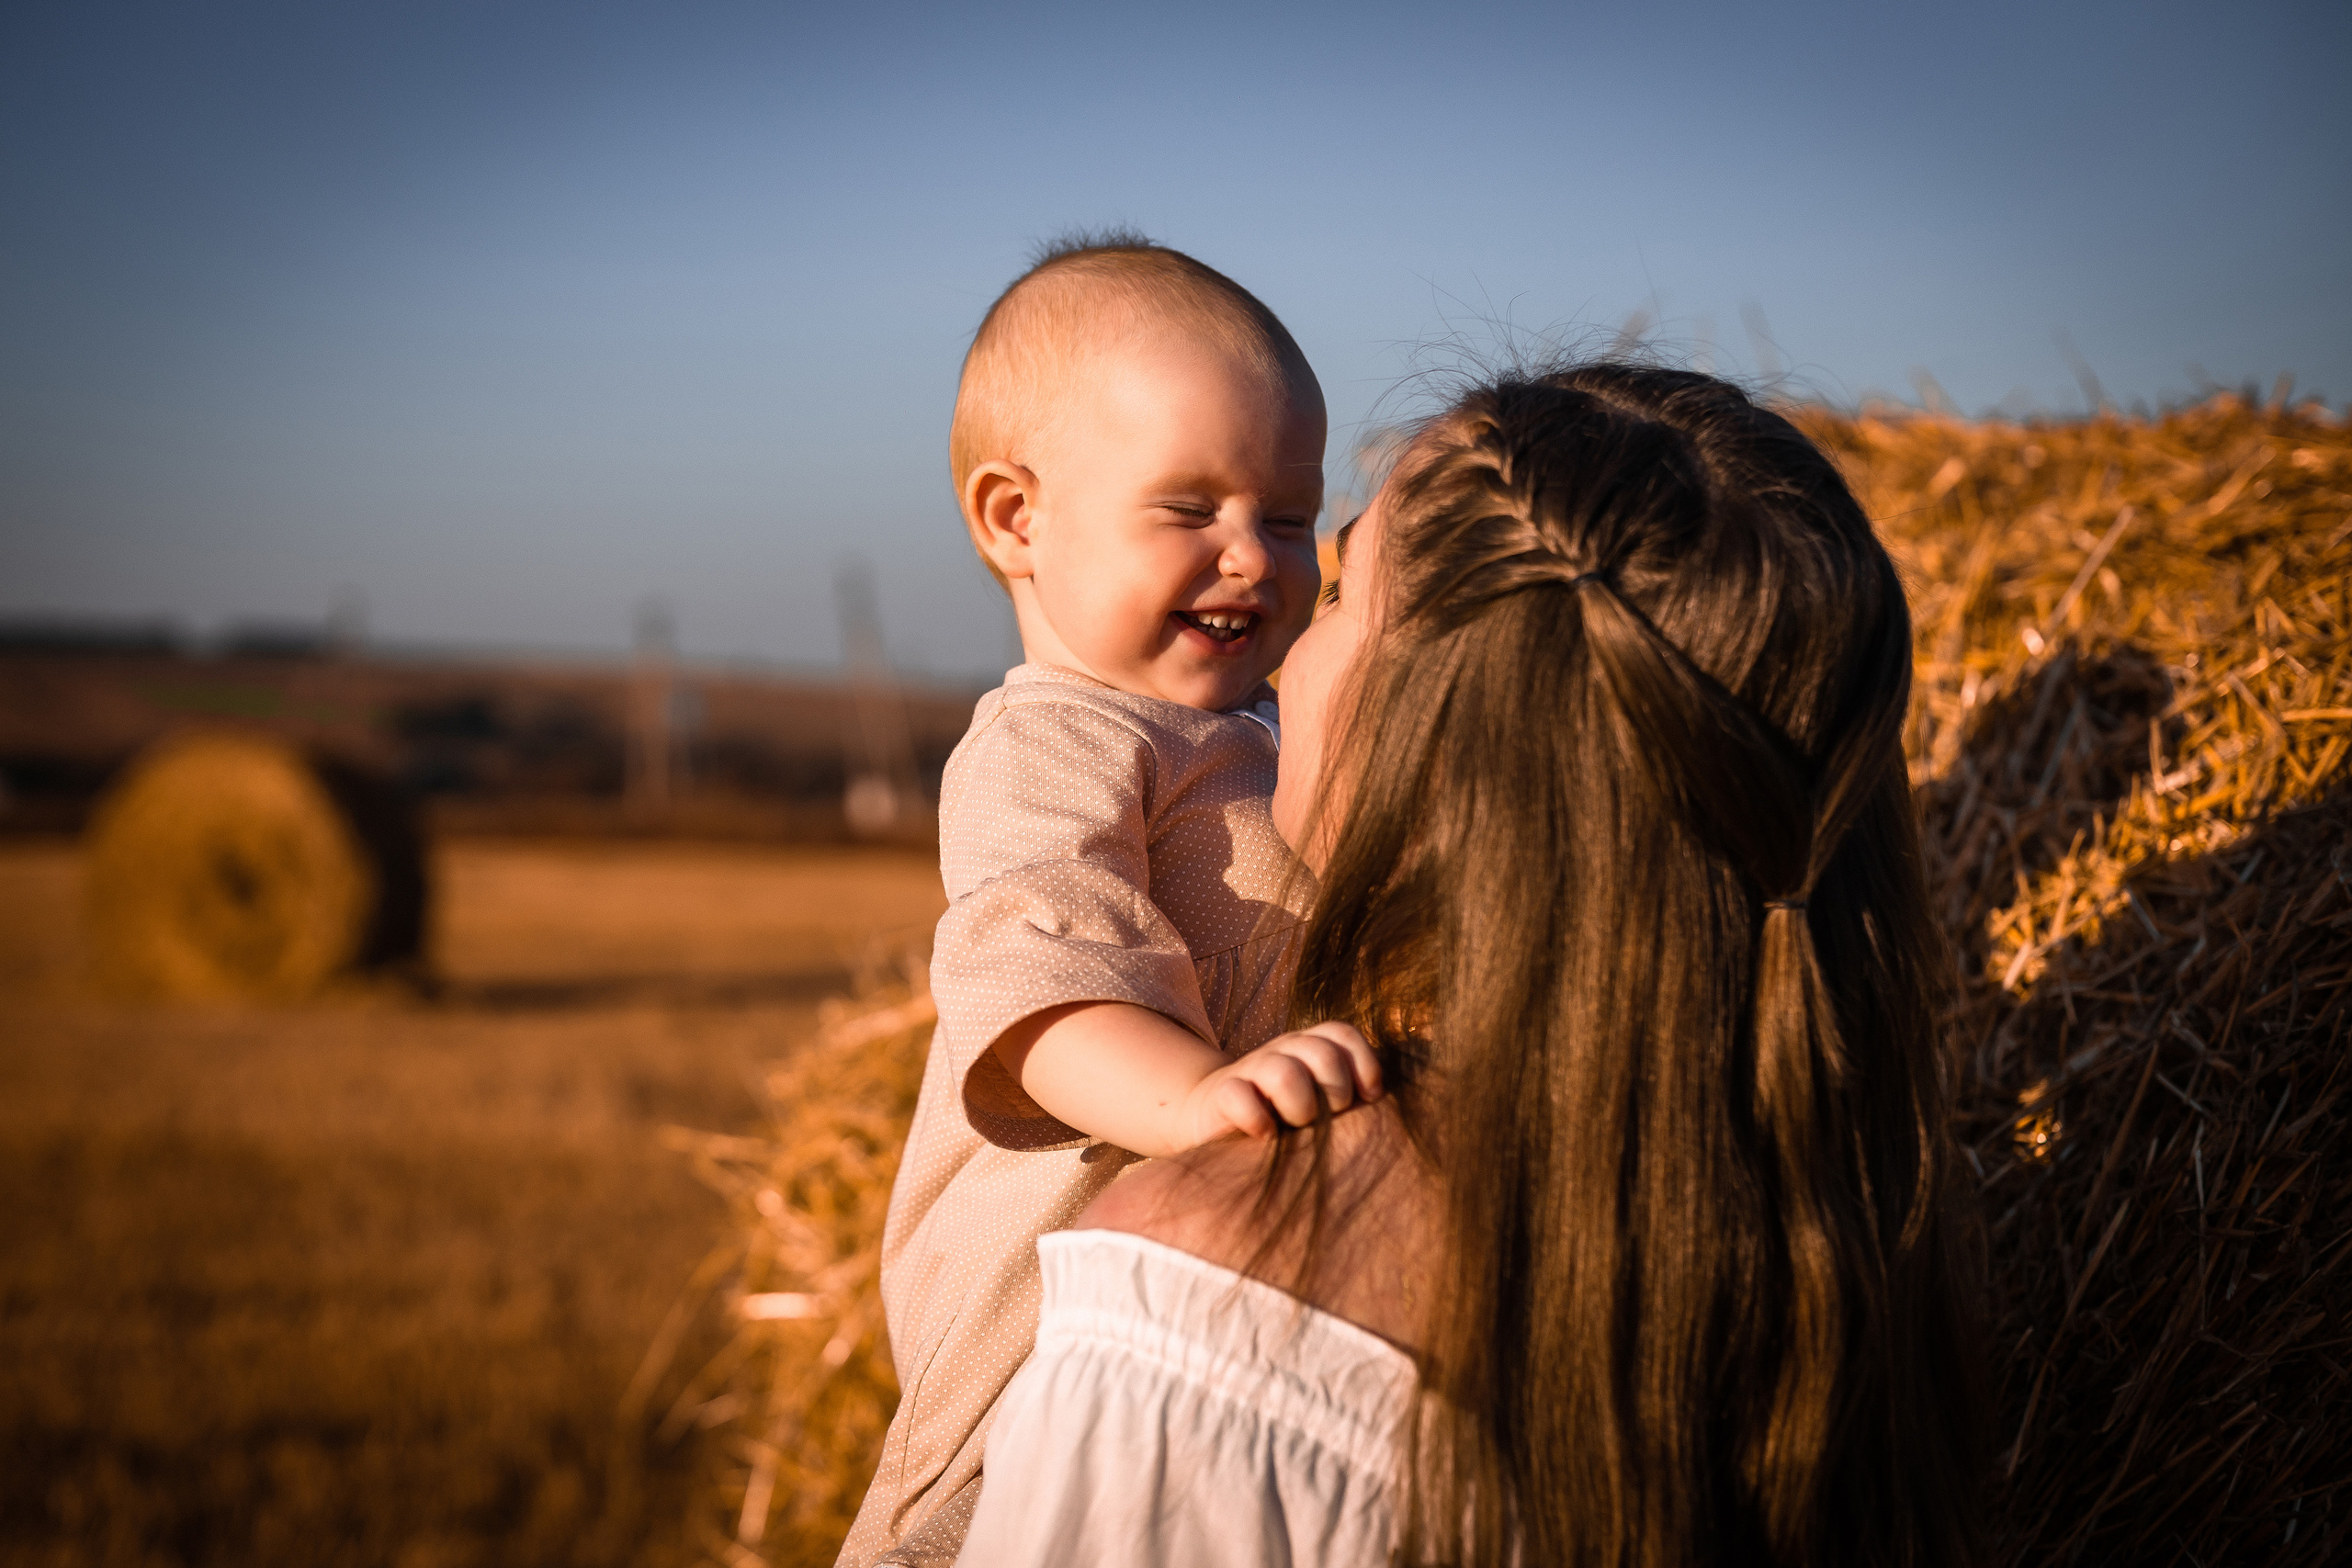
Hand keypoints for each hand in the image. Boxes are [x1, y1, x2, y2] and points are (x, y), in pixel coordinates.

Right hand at [1173, 1021, 1382, 1147]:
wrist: (1211, 1117)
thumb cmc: (1281, 1114)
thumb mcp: (1319, 1099)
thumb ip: (1350, 1094)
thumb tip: (1403, 1112)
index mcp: (1309, 1046)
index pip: (1342, 1033)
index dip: (1363, 1063)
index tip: (1368, 1098)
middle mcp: (1282, 1050)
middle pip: (1321, 1052)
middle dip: (1334, 1091)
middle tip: (1327, 1117)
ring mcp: (1249, 1070)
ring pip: (1284, 1072)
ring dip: (1299, 1107)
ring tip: (1295, 1127)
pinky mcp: (1220, 1095)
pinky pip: (1239, 1096)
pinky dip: (1257, 1120)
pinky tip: (1264, 1136)